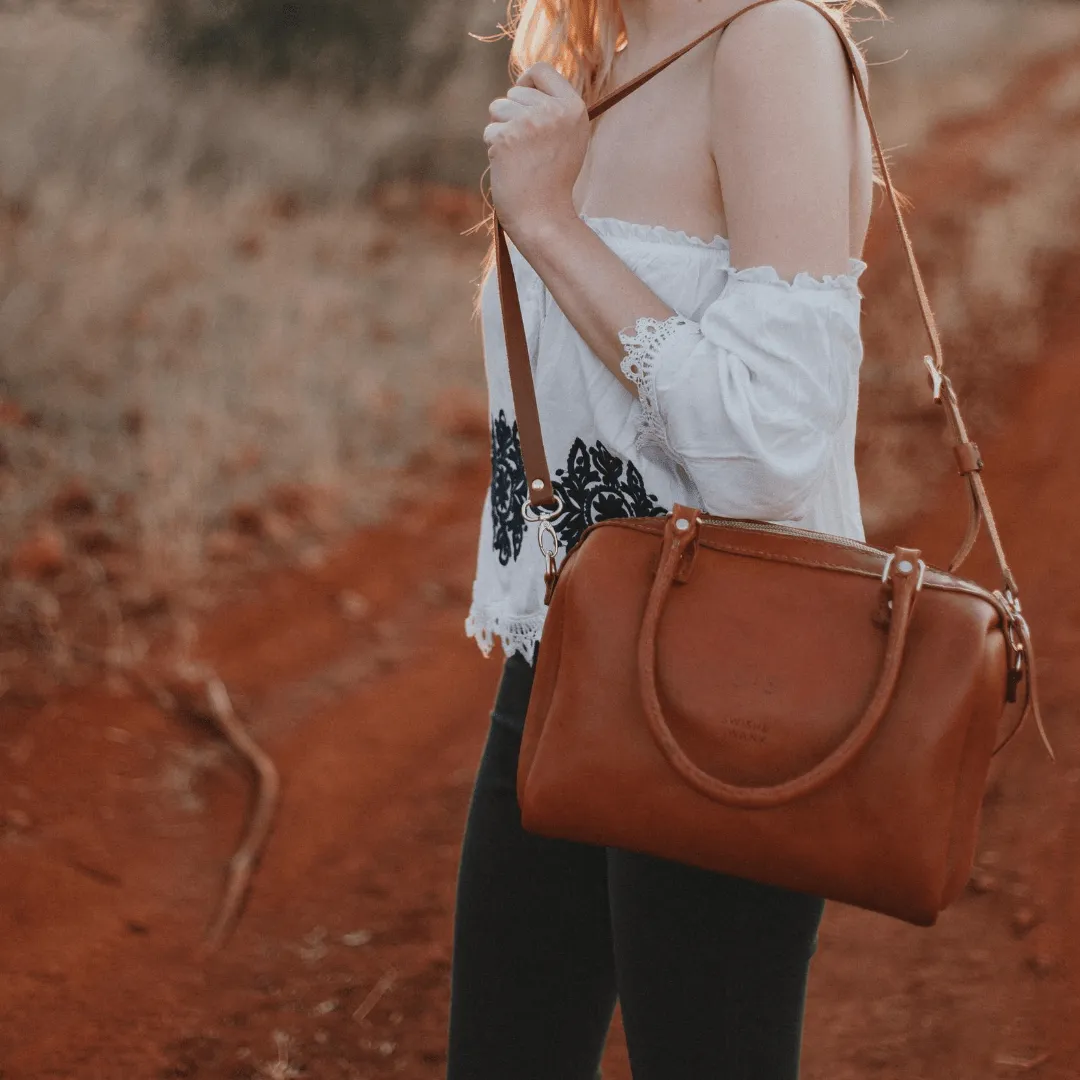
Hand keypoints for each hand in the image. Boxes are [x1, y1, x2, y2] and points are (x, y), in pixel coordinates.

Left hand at [483, 63, 589, 240]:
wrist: (544, 218)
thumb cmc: (553, 182)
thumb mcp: (568, 139)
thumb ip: (553, 109)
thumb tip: (525, 86)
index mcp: (574, 108)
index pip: (541, 70)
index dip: (525, 83)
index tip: (522, 100)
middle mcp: (554, 111)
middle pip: (515, 92)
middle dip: (512, 115)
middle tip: (526, 149)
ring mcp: (529, 123)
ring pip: (498, 109)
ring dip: (501, 131)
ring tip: (519, 157)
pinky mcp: (506, 137)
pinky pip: (490, 131)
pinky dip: (494, 149)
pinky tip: (510, 168)